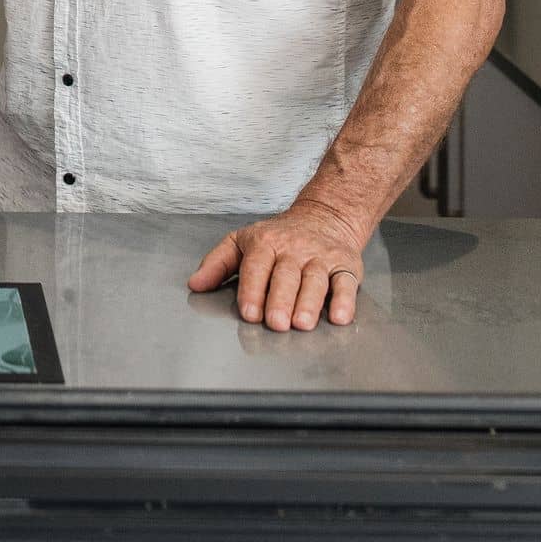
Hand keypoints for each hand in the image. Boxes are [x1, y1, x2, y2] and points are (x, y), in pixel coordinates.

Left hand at [186, 199, 370, 331]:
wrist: (324, 217)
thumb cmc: (278, 237)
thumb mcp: (241, 242)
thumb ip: (217, 263)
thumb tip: (194, 284)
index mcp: (265, 243)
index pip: (256, 266)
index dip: (252, 290)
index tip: (249, 312)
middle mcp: (294, 249)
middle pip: (286, 275)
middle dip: (280, 300)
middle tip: (275, 323)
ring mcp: (320, 257)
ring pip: (315, 280)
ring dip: (309, 303)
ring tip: (302, 324)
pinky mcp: (345, 266)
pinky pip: (346, 282)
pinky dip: (345, 300)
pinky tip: (339, 317)